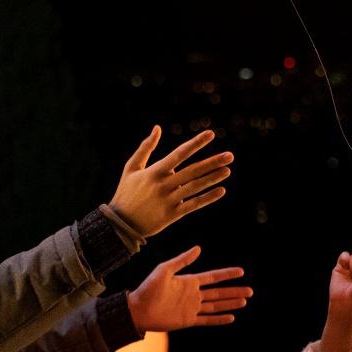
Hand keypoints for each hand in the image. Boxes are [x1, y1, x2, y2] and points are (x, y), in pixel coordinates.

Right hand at [109, 125, 232, 236]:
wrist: (121, 224)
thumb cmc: (126, 192)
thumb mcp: (131, 167)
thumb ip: (145, 147)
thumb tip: (157, 128)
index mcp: (154, 171)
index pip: (179, 154)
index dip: (196, 143)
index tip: (211, 134)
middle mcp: (163, 185)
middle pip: (192, 171)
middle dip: (212, 162)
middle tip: (230, 155)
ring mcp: (168, 200)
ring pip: (195, 187)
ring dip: (212, 178)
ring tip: (228, 170)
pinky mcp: (172, 215)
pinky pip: (193, 205)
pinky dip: (207, 198)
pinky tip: (221, 191)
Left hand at [127, 245, 251, 330]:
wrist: (138, 310)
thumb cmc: (148, 288)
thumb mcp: (165, 270)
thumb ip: (182, 260)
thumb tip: (199, 248)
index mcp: (189, 281)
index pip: (213, 277)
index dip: (227, 274)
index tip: (241, 271)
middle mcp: (193, 294)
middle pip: (219, 292)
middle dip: (234, 291)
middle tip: (250, 291)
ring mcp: (192, 308)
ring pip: (216, 305)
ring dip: (230, 303)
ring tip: (244, 301)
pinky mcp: (188, 320)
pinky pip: (207, 319)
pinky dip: (219, 319)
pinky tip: (230, 317)